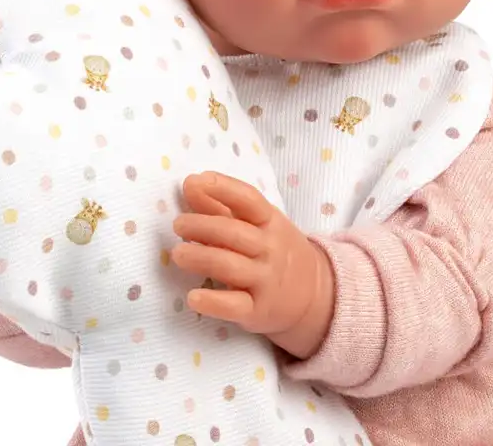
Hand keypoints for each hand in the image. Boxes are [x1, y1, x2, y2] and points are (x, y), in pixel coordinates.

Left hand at [172, 172, 334, 358]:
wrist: (315, 296)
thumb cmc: (274, 251)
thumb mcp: (257, 224)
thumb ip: (220, 205)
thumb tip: (189, 183)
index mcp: (270, 221)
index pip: (248, 200)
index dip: (222, 187)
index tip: (195, 181)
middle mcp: (270, 249)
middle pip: (234, 233)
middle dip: (202, 226)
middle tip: (178, 225)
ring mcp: (266, 280)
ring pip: (230, 266)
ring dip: (200, 258)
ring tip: (177, 254)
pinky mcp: (258, 311)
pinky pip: (234, 306)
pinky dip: (212, 302)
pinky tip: (192, 297)